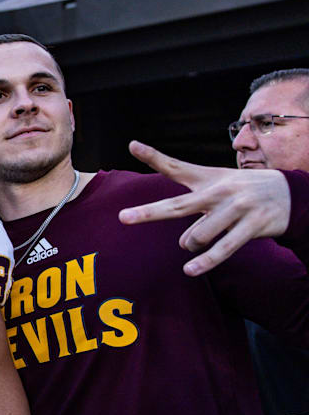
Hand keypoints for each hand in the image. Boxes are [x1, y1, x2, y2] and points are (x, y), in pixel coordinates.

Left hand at [118, 141, 291, 275]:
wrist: (291, 193)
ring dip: (192, 244)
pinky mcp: (252, 226)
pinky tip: (190, 270)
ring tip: (196, 241)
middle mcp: (219, 191)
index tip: (132, 145)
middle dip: (149, 212)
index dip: (153, 156)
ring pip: (198, 236)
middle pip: (178, 205)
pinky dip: (205, 261)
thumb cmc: (242, 193)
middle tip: (123, 218)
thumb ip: (193, 209)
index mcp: (208, 178)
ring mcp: (236, 208)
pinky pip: (223, 248)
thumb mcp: (218, 186)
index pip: (176, 167)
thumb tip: (183, 243)